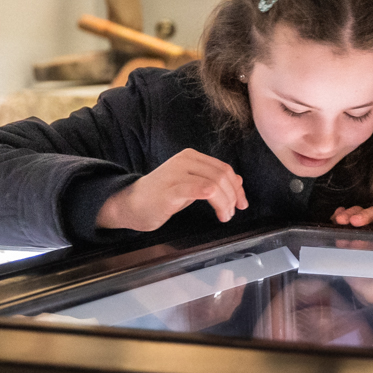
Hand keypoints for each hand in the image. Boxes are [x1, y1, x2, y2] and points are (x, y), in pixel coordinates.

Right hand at [96, 148, 247, 230]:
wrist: (131, 204)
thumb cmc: (161, 196)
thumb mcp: (191, 185)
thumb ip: (212, 180)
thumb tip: (238, 180)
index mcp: (191, 157)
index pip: (223, 168)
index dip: (237, 186)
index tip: (242, 202)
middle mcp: (185, 161)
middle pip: (222, 175)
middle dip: (233, 195)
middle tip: (234, 212)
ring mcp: (177, 173)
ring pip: (215, 183)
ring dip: (226, 202)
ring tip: (225, 215)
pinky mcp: (171, 189)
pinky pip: (200, 190)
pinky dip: (215, 201)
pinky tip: (219, 212)